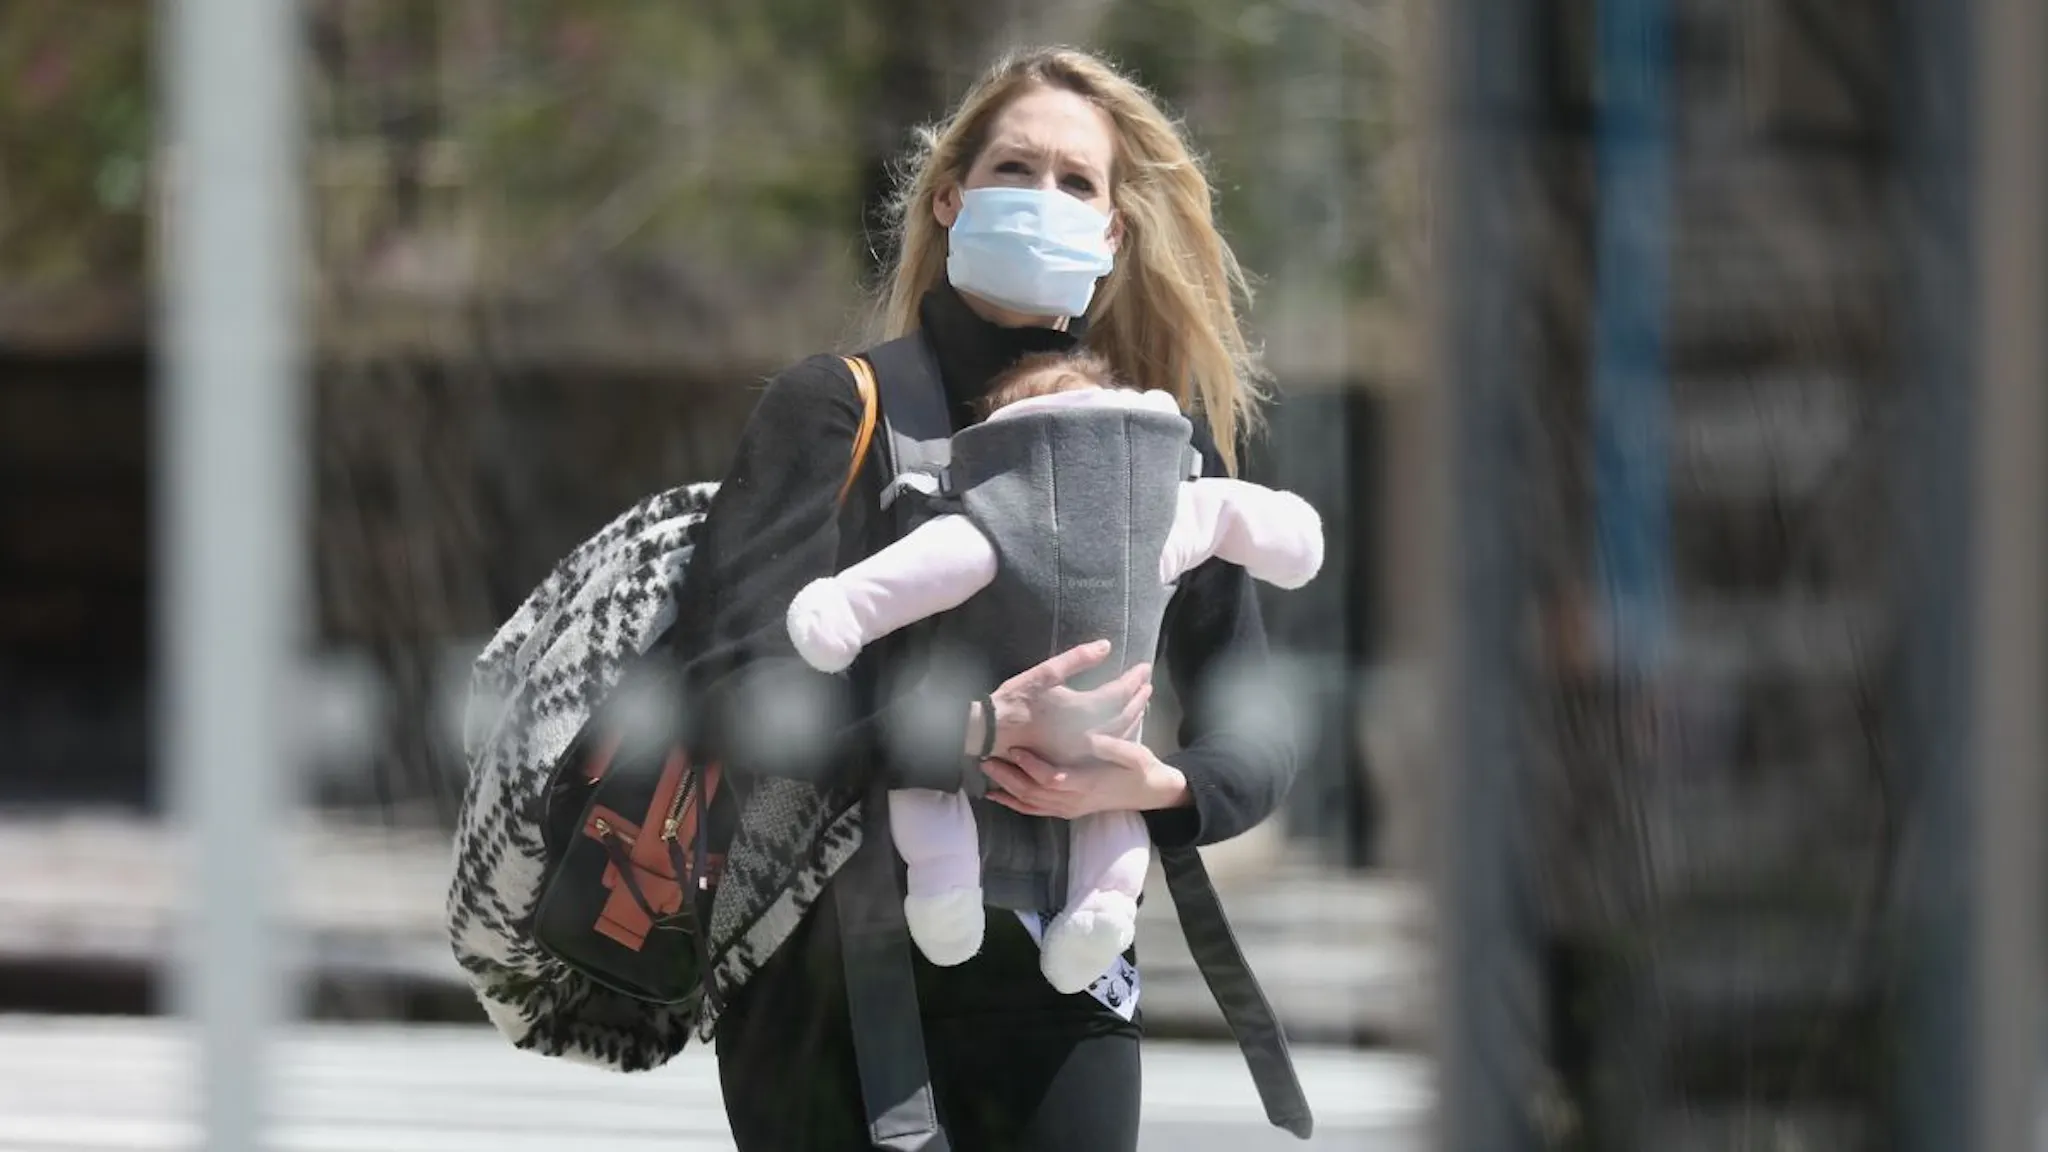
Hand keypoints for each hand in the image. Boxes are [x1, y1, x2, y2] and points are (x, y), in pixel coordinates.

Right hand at [981, 640, 1152, 764]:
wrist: (989, 733)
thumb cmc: (1014, 701)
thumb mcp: (1043, 674)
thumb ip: (1076, 659)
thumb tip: (1106, 645)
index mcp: (1081, 711)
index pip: (1119, 694)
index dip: (1134, 680)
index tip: (1145, 668)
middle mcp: (1087, 733)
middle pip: (1125, 716)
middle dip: (1139, 698)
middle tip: (1147, 684)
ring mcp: (1081, 750)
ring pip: (1118, 735)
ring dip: (1134, 718)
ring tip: (1142, 703)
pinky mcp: (1073, 757)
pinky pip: (1106, 747)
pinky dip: (1120, 734)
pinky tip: (1123, 728)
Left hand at [982, 733, 1190, 819]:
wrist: (1151, 793)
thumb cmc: (1142, 769)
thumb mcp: (1134, 754)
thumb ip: (1112, 746)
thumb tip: (1091, 737)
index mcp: (1087, 784)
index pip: (1052, 779)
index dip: (1031, 766)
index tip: (1016, 749)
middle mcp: (1074, 800)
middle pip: (1033, 793)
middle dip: (1009, 777)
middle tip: (987, 759)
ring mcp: (1069, 808)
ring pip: (1030, 803)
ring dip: (1007, 789)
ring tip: (987, 771)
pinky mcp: (1066, 810)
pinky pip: (1035, 811)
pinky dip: (1014, 804)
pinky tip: (996, 795)